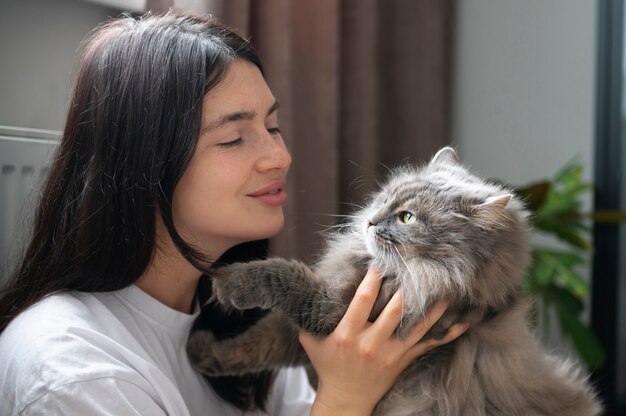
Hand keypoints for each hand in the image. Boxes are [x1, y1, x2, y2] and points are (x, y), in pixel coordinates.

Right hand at [299, 268, 467, 415]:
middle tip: (419, 265)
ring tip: (448, 286)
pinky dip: (448, 335)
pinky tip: (465, 322)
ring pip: (417, 327)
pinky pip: (429, 345)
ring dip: (434, 307)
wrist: (345, 399)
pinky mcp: (404, 360)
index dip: (373, 279)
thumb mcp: (310, 340)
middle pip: (394, 311)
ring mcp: (391, 353)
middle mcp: (371, 343)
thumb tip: (305, 285)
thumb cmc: (327, 365)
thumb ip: (310, 314)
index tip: (381, 260)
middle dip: (407, 288)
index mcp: (347, 335)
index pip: (362, 301)